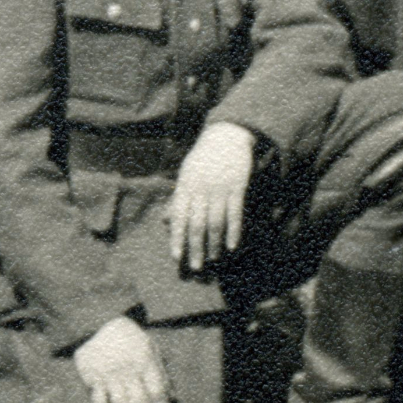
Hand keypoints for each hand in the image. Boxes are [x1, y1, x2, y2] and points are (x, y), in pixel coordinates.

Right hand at [72, 316, 172, 402]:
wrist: (97, 323)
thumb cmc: (129, 339)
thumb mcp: (151, 348)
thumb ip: (161, 373)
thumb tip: (174, 398)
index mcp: (145, 361)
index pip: (157, 391)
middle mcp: (128, 370)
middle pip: (140, 402)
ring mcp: (109, 375)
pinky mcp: (92, 379)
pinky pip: (99, 402)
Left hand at [168, 123, 254, 271]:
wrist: (226, 136)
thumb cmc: (202, 158)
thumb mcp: (185, 174)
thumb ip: (177, 198)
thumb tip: (164, 221)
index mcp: (185, 186)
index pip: (179, 217)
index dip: (177, 238)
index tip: (176, 257)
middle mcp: (201, 188)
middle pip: (197, 224)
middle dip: (196, 247)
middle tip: (196, 267)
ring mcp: (220, 188)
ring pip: (216, 222)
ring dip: (214, 243)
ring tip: (213, 258)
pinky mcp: (238, 186)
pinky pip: (235, 213)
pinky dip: (234, 231)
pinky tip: (232, 246)